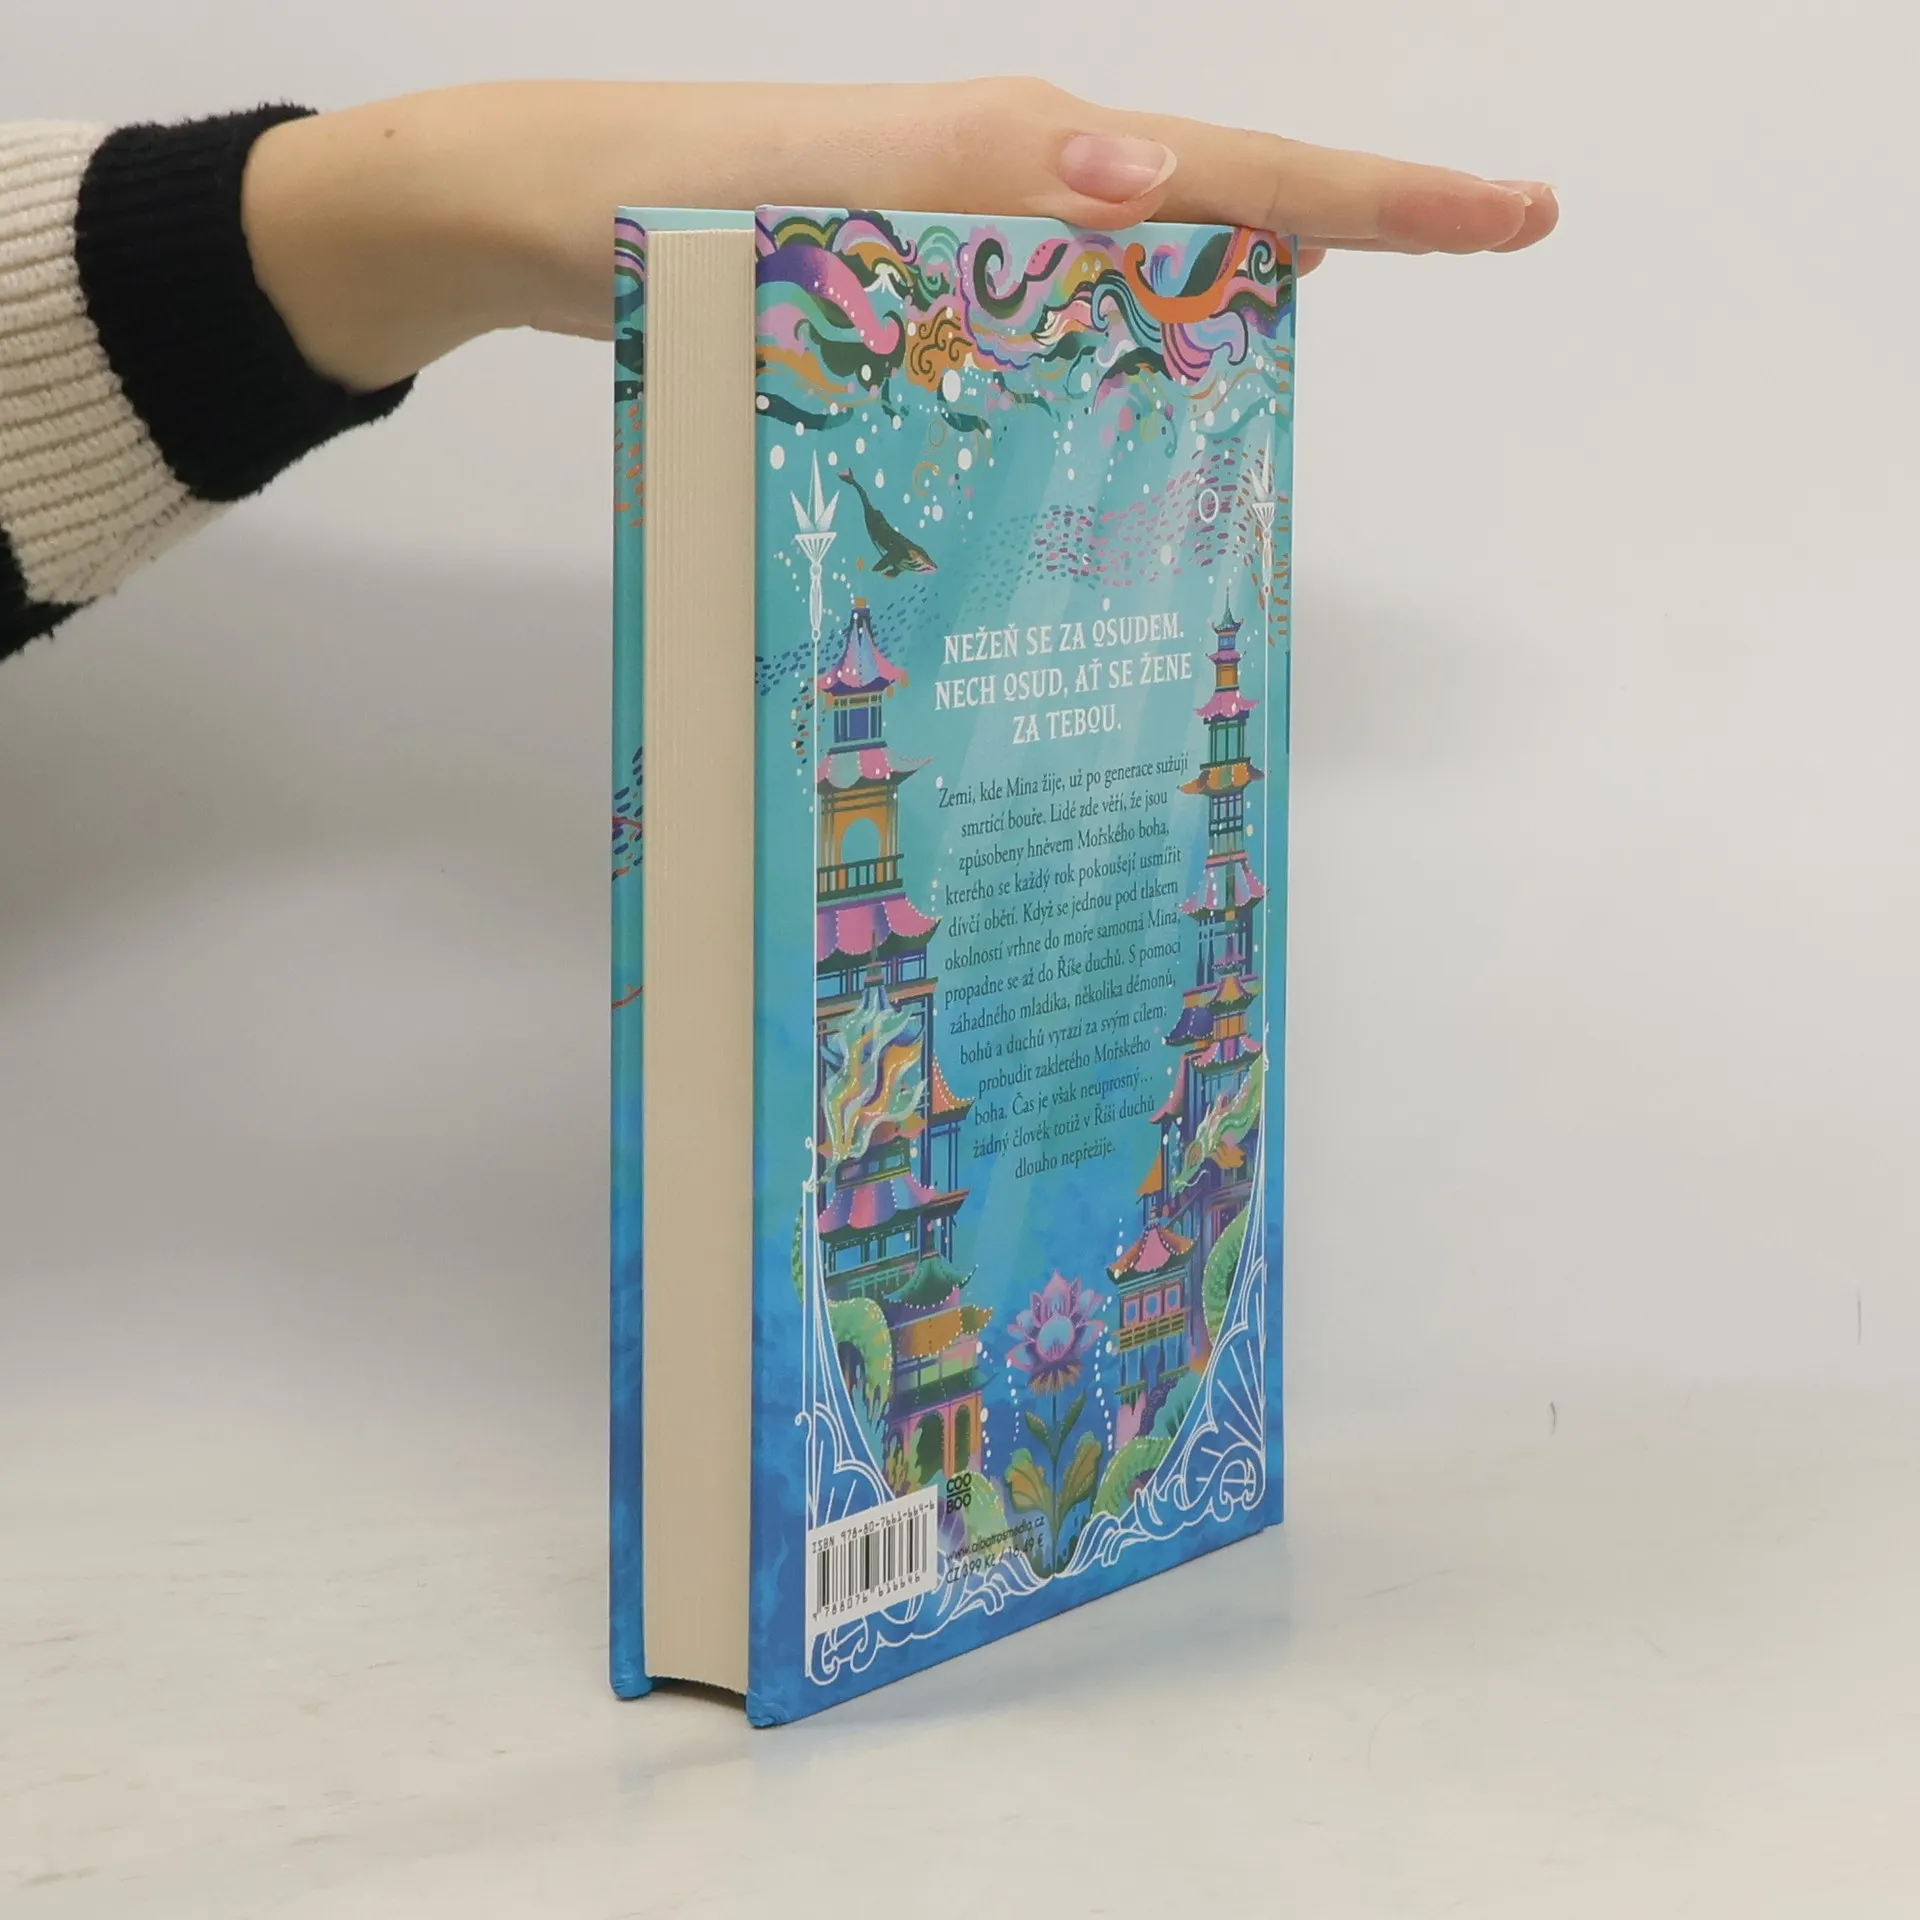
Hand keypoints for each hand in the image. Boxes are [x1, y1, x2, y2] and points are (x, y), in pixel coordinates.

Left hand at [244, 78, 1558, 392]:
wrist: (525, 224)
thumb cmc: (645, 202)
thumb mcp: (802, 184)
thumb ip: (963, 174)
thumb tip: (1139, 179)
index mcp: (1010, 161)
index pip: (1234, 170)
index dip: (1380, 194)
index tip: (1511, 214)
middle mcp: (1009, 201)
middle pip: (1218, 217)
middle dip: (1348, 238)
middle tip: (1472, 260)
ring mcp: (970, 257)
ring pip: (1145, 288)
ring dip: (1240, 323)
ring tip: (1330, 390)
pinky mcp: (921, 308)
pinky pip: (1057, 338)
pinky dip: (1121, 374)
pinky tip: (1140, 434)